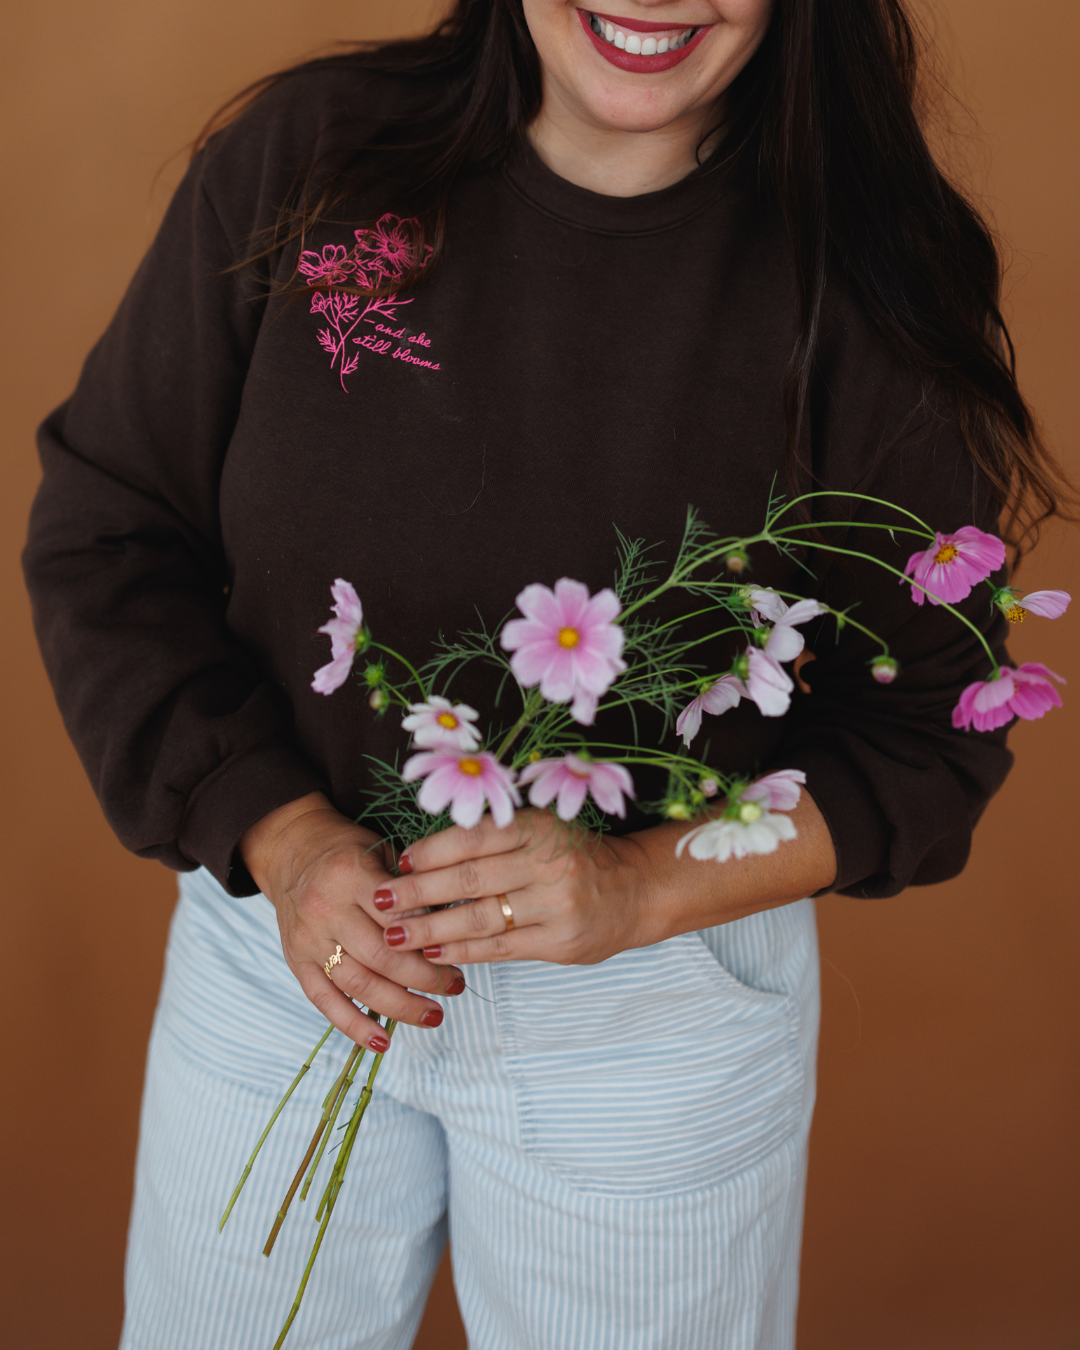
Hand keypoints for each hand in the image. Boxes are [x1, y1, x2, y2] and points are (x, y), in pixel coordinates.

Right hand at [239, 792, 464, 1050]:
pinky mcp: (296, 962)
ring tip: (434, 1015)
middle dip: (424, 978)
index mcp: (349, 875)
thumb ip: (411, 886)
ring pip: (357, 984)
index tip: (460, 952)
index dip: (430, 938)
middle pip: (381, 956)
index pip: (397, 917)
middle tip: (456, 986)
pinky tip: (382, 1042)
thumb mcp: (381, 851)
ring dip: (399, 1006)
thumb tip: (454, 922)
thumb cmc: (348, 851)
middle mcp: (325, 909)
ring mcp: (308, 939)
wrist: (292, 851)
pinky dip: (353, 1026)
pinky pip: (325, 1001)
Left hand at [368, 808, 660, 967]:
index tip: (398, 862)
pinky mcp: (558, 942)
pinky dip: (462, 951)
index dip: (431, 851)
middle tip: (379, 900)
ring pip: (479, 919)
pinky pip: (499, 947)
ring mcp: (555, 906)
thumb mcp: (542, 831)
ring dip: (430, 928)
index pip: (473, 838)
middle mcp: (547, 864)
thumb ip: (494, 838)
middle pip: (468, 880)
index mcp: (538, 828)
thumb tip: (424, 856)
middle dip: (417, 892)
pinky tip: (433, 953)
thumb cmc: (574, 856)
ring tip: (394, 934)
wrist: (635, 890)